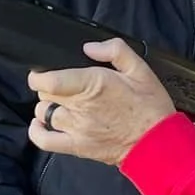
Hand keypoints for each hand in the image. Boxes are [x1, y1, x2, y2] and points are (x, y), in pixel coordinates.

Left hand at [28, 39, 173, 166]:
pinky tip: (40, 124)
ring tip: (62, 105)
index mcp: (93, 84)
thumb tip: (90, 47)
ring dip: (48, 107)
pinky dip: (36, 131)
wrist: (157, 143)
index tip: (43, 73)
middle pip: (45, 94)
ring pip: (44, 113)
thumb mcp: (140, 69)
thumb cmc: (150, 107)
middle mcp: (81, 106)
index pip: (49, 80)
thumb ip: (115, 50)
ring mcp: (76, 128)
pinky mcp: (76, 147)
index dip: (39, 75)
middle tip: (64, 88)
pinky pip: (44, 141)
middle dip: (49, 88)